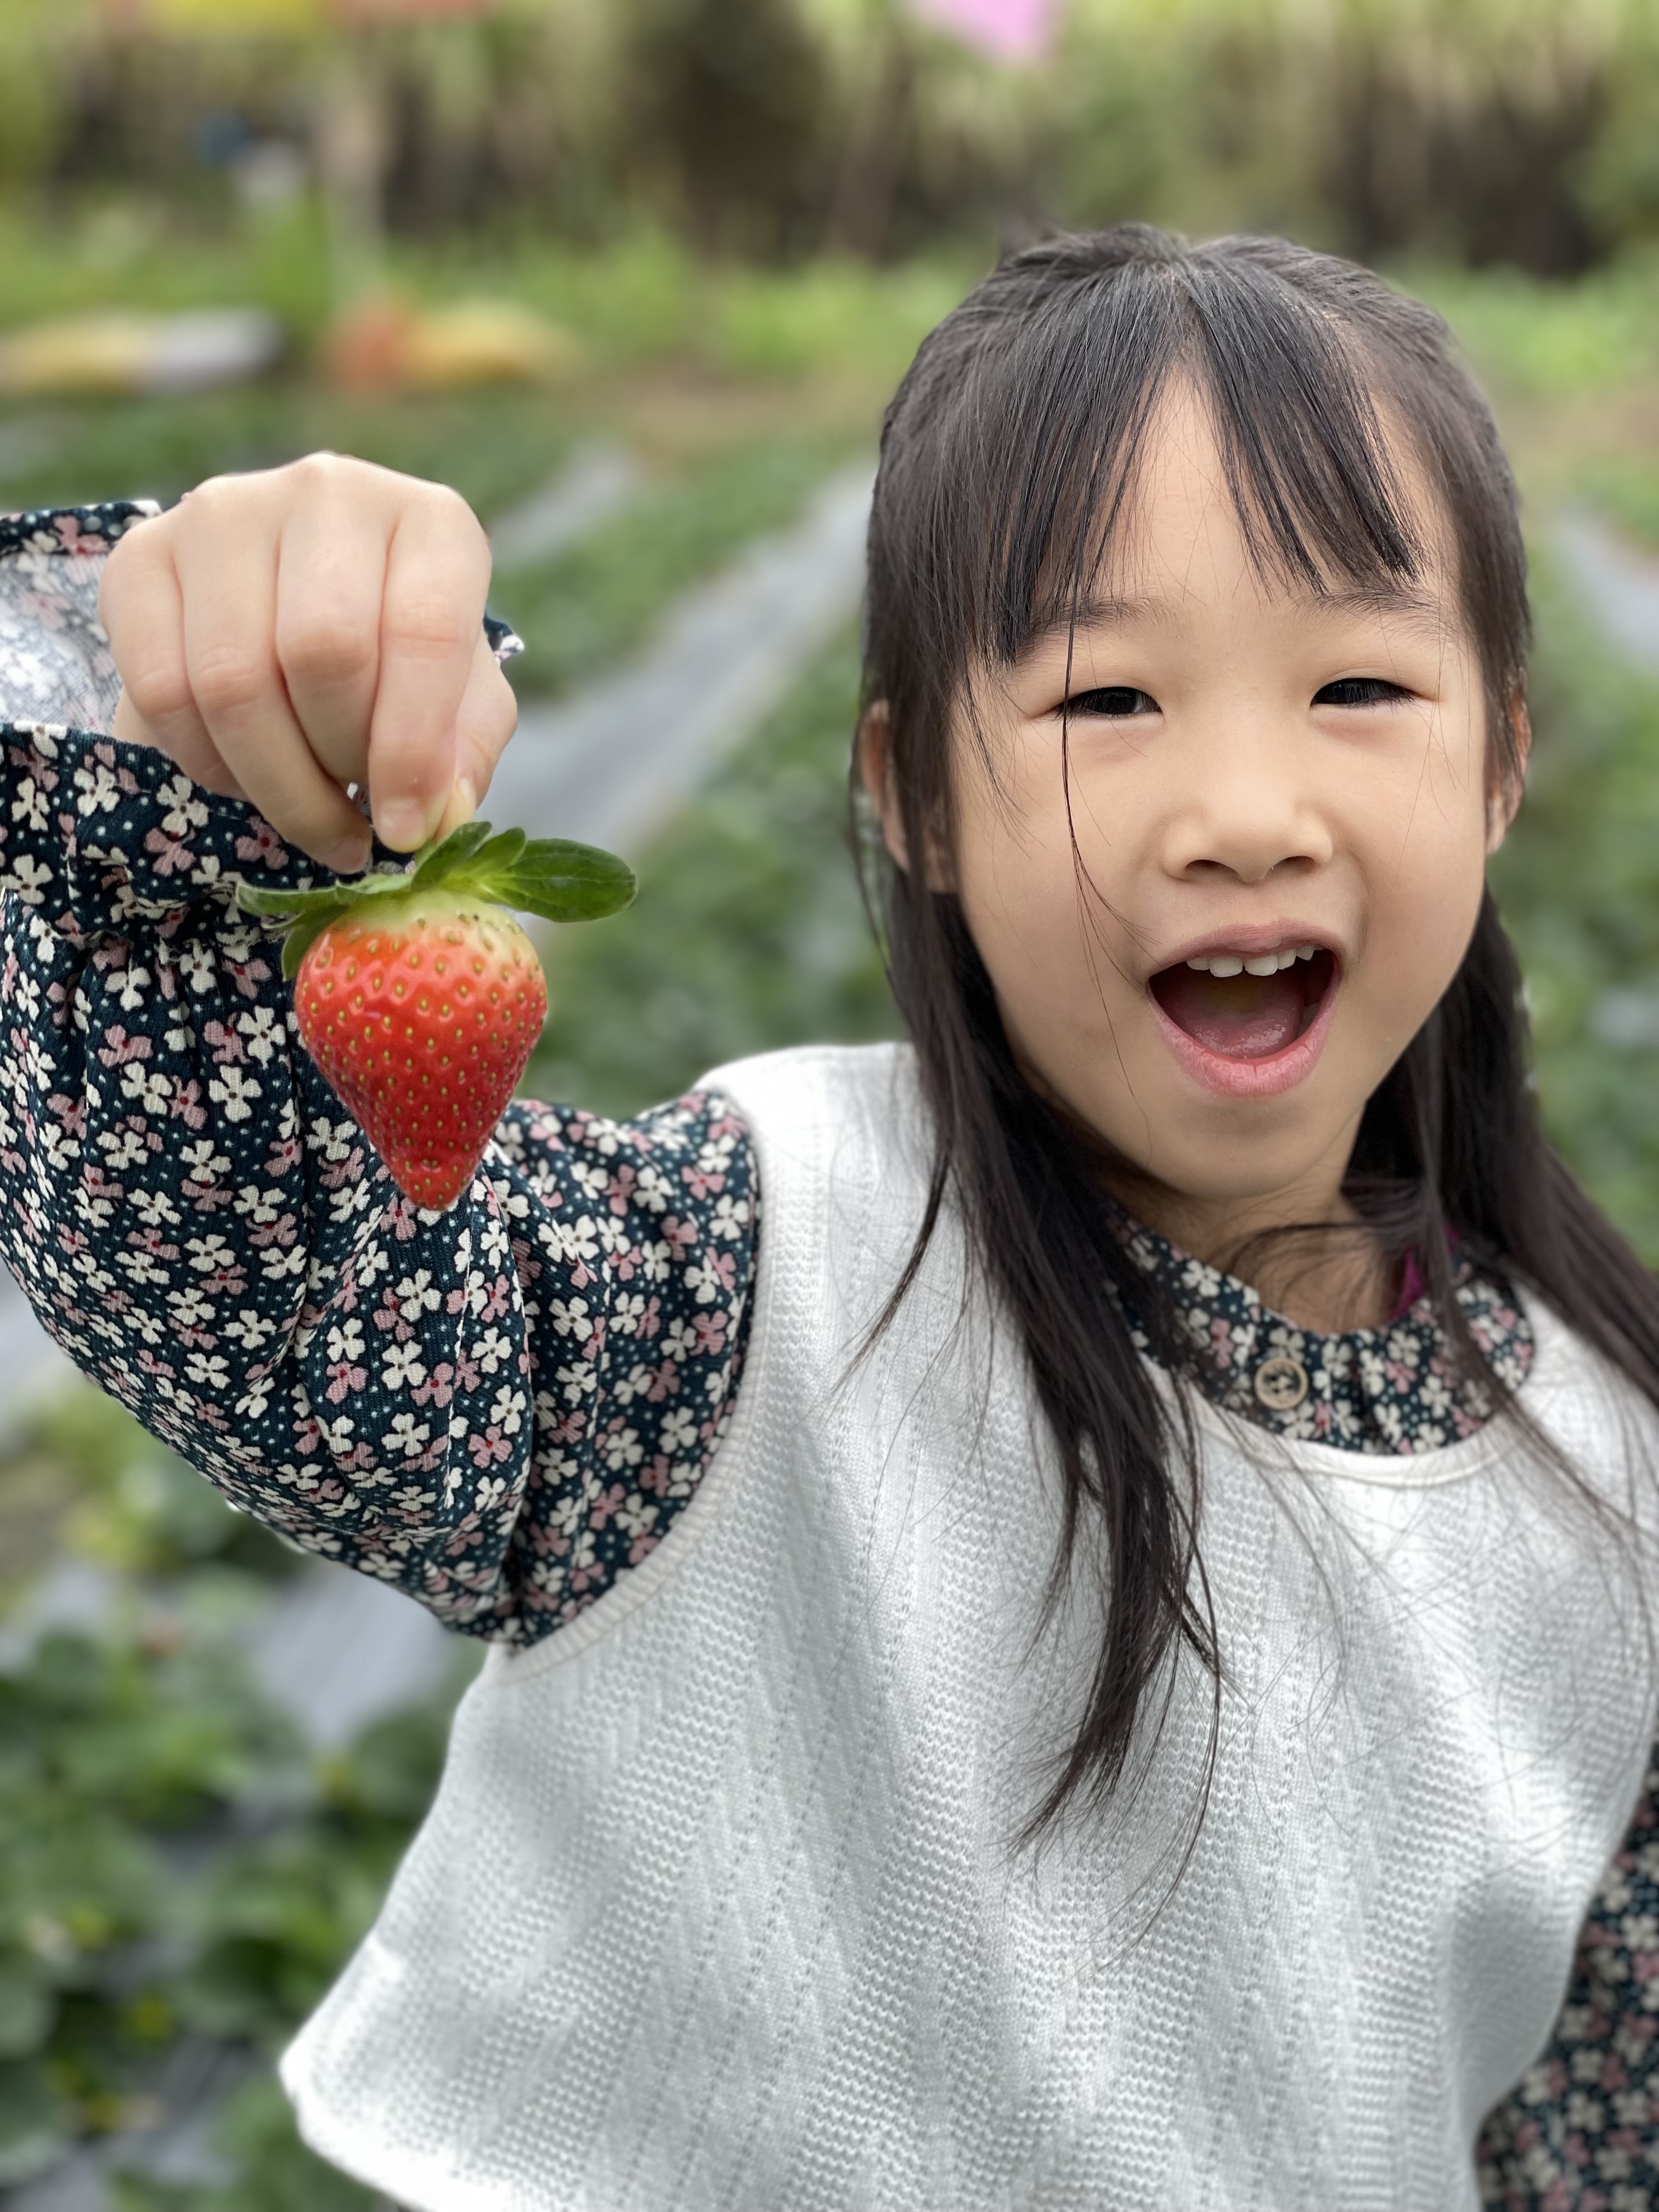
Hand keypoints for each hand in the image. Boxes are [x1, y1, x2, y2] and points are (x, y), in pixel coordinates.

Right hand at [98, 452, 516, 870]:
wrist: (291, 617)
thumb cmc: (397, 662)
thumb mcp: (460, 704)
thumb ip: (461, 752)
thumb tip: (436, 812)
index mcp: (429, 521)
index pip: (424, 628)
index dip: (412, 749)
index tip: (404, 830)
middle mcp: (327, 491)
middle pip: (323, 653)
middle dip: (339, 762)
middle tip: (352, 812)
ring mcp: (222, 513)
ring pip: (235, 682)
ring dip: (275, 780)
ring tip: (307, 807)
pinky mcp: (139, 555)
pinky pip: (162, 692)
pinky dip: (206, 764)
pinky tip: (244, 774)